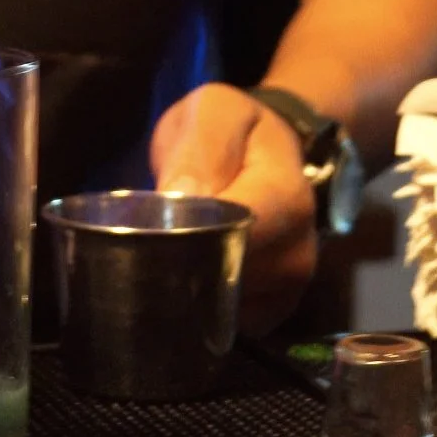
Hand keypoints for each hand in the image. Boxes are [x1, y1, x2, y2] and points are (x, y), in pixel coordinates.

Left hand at [151, 83, 318, 333]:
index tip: (145, 231)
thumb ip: (201, 146)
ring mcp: (287, 289)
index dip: (182, 240)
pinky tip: (185, 275)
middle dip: (176, 268)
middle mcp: (296, 254)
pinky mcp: (272, 311)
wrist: (273, 154)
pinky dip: (199, 306)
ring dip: (184, 288)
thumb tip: (179, 193)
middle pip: (224, 281)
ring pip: (221, 308)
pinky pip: (224, 324)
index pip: (231, 237)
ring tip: (161, 255)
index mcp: (284, 200)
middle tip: (140, 244)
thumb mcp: (215, 112)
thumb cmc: (238, 131)